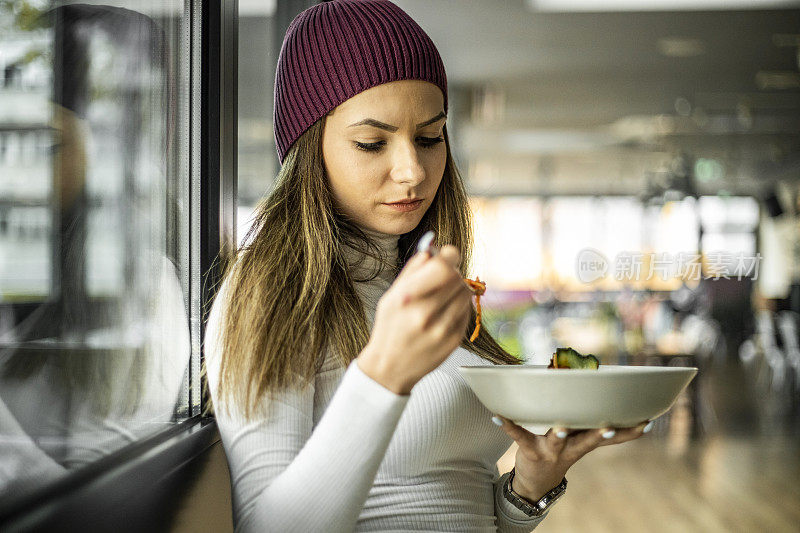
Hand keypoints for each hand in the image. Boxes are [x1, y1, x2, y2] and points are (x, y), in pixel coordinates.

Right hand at [358, 244, 471, 394]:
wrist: (390, 367)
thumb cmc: (389, 330)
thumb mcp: (390, 297)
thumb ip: (412, 272)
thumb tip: (431, 250)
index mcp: (408, 299)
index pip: (443, 267)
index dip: (449, 257)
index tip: (447, 256)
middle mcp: (426, 314)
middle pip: (457, 278)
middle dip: (452, 272)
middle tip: (444, 277)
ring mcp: (442, 329)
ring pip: (465, 294)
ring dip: (457, 289)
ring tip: (443, 296)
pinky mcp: (454, 340)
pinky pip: (466, 312)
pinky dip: (459, 306)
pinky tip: (445, 312)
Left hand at [494, 416, 654, 501]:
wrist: (535, 482)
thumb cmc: (561, 450)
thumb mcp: (580, 440)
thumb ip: (594, 425)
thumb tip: (615, 401)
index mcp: (585, 441)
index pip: (612, 437)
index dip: (629, 432)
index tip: (646, 422)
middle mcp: (572, 446)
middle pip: (589, 441)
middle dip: (600, 434)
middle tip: (608, 427)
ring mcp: (552, 450)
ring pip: (558, 440)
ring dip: (560, 433)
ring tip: (561, 426)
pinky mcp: (530, 449)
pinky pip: (519, 436)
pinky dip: (509, 426)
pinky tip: (499, 417)